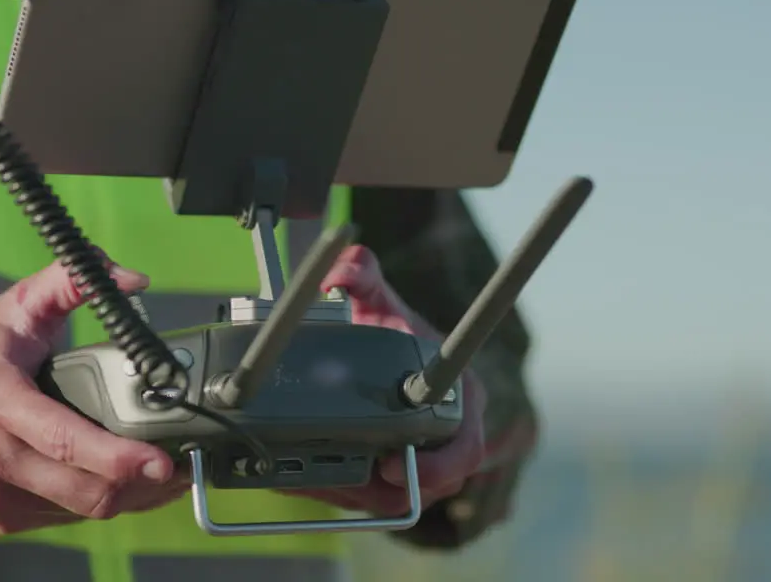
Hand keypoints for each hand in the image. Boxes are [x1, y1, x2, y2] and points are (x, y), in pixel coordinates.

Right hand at [0, 258, 189, 533]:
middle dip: (140, 485)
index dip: (116, 456)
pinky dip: (99, 503)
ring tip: (162, 476)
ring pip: (79, 510)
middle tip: (181, 466)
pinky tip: (119, 482)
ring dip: (129, 498)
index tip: (160, 461)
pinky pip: (63, 517)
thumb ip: (70, 281)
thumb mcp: (13, 306)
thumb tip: (131, 278)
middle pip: (80, 487)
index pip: (62, 439)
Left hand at [280, 245, 487, 516]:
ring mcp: (424, 462)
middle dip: (389, 490)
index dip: (438, 465)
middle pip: (432, 486)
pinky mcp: (393, 479)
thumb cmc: (391, 327)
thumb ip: (361, 273)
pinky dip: (340, 491)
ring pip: (397, 499)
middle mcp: (450, 437)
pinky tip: (305, 479)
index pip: (465, 445)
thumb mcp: (378, 298)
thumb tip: (342, 269)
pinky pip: (371, 498)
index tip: (397, 465)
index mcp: (460, 398)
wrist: (384, 351)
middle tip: (351, 480)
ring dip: (357, 494)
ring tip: (317, 479)